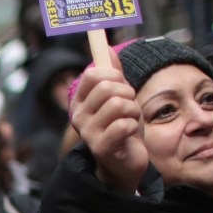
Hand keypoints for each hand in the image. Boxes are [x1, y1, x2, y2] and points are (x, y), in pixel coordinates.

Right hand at [69, 65, 146, 194]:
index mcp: (80, 102)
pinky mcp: (101, 147)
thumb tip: (107, 47)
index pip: (92, 74)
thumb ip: (114, 74)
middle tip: (129, 107)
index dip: (113, 75)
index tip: (119, 86)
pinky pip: (124, 124)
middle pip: (107, 87)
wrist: (125, 164)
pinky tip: (130, 134)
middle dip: (128, 93)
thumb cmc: (122, 129)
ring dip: (133, 110)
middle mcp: (79, 116)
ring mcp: (88, 132)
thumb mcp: (120, 97)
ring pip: (118, 104)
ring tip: (130, 120)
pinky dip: (134, 126)